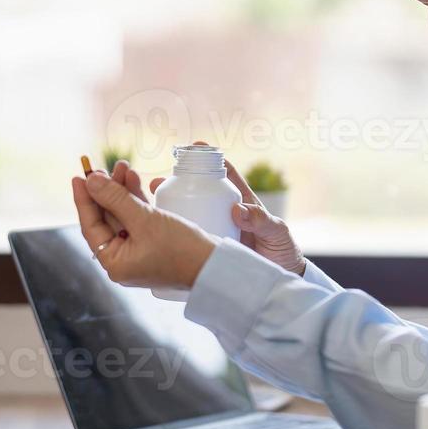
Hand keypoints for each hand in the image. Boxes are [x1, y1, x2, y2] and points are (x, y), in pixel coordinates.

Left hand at [71, 170, 214, 289]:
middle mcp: (123, 260)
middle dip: (106, 190)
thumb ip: (115, 198)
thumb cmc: (180, 248)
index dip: (84, 199)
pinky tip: (133, 179)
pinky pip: (137, 218)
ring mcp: (138, 251)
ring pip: (122, 215)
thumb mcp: (145, 219)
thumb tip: (91, 181)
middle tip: (104, 167)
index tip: (79, 176)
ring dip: (121, 191)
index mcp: (115, 263)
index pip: (91, 226)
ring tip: (122, 166)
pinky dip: (135, 199)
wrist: (216, 265)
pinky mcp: (153, 243)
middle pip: (106, 218)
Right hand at [145, 142, 305, 275]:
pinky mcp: (207, 246)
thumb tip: (237, 210)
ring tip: (145, 202)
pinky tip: (153, 230)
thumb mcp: (276, 233)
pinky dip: (170, 230)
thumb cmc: (281, 250)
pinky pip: (186, 235)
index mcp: (242, 200)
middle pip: (195, 191)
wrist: (275, 281)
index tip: (193, 146)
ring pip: (186, 211)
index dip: (208, 157)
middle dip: (174, 183)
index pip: (224, 173)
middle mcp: (223, 212)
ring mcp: (213, 228)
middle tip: (155, 181)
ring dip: (166, 205)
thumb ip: (261, 221)